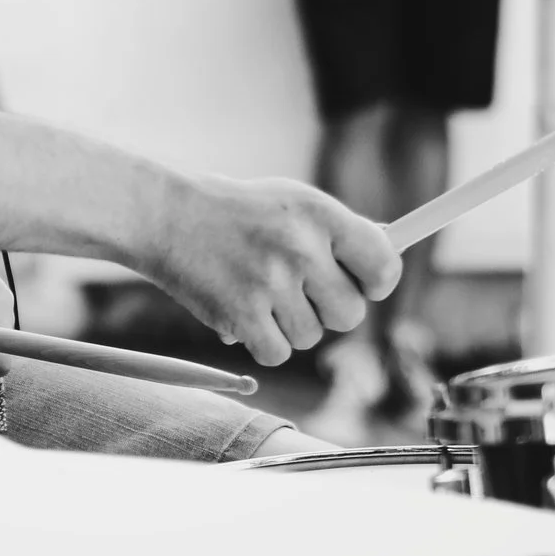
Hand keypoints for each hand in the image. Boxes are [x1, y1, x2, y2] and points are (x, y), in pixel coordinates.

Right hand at [140, 178, 399, 366]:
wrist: (167, 214)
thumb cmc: (238, 212)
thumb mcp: (292, 202)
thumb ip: (338, 233)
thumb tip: (387, 265)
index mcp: (320, 215)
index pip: (384, 266)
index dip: (376, 282)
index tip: (362, 284)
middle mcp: (300, 248)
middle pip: (350, 314)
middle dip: (328, 310)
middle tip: (299, 291)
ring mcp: (270, 284)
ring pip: (311, 337)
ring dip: (290, 325)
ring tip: (261, 293)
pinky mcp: (240, 316)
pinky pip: (278, 353)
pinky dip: (263, 342)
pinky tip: (245, 312)